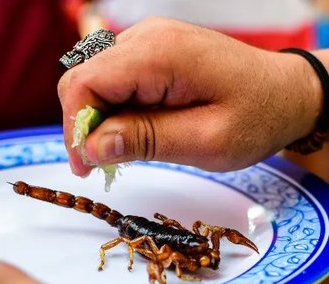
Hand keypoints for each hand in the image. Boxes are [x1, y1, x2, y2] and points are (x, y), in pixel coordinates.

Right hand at [58, 17, 320, 175]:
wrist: (285, 93)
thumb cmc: (255, 117)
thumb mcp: (204, 141)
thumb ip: (145, 140)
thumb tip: (91, 147)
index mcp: (158, 54)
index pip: (85, 84)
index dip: (75, 128)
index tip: (86, 167)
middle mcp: (146, 38)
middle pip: (83, 80)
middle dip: (84, 127)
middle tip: (101, 165)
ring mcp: (147, 42)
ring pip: (95, 82)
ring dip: (99, 121)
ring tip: (124, 151)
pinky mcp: (151, 53)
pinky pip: (114, 82)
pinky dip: (114, 111)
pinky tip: (134, 132)